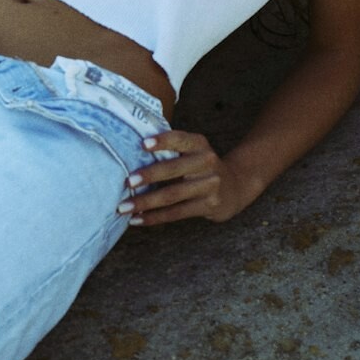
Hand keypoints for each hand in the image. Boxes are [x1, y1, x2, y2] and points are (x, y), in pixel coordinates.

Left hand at [119, 131, 255, 227]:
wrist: (235, 187)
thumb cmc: (200, 167)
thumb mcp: (193, 152)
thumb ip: (171, 151)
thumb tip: (128, 156)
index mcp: (199, 145)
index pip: (180, 139)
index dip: (163, 141)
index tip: (143, 144)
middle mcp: (206, 162)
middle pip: (173, 169)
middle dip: (149, 176)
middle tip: (127, 182)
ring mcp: (210, 185)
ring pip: (172, 195)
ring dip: (145, 202)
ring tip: (123, 207)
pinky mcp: (209, 205)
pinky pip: (176, 212)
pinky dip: (154, 217)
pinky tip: (137, 220)